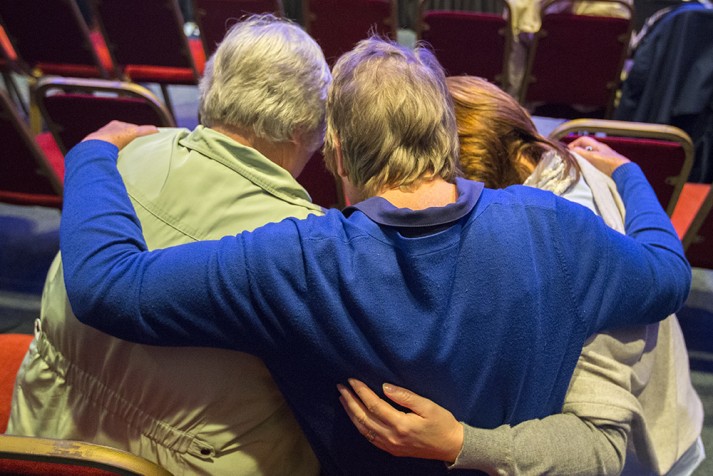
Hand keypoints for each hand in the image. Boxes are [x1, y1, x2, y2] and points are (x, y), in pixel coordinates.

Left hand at [82, 120, 158, 149]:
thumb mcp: (134, 132)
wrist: (98, 146)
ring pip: (113, 144)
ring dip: (119, 148)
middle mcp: (107, 130)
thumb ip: (146, 130)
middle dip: (127, 140)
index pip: (129, 128)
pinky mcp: (97, 149)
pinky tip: (116, 159)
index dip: (137, 132)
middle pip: (121, 135)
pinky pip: (108, 151)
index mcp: (116, 124)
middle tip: (135, 147)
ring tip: (126, 154)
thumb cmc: (115, 137)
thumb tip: (157, 130)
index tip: (142, 139)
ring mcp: (101, 140)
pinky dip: (112, 154)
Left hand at [337, 378, 463, 462]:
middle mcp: (392, 437)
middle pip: (363, 417)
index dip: (361, 391)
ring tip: (343, 399)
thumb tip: (384, 386)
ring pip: (363, 429)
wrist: (452, 446)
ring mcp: (390, 446)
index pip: (374, 405)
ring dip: (351, 413)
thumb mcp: (427, 405)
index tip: (352, 379)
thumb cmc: (442, 423)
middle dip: (350, 400)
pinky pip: (369, 437)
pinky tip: (355, 416)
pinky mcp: (392, 450)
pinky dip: (359, 425)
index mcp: (401, 424)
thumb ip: (405, 396)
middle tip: (341, 387)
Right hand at [568, 136, 629, 176]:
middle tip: (571, 157)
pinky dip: (588, 163)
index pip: (583, 140)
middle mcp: (601, 149)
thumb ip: (582, 153)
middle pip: (586, 147)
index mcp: (598, 145)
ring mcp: (603, 157)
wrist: (623, 171)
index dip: (574, 144)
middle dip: (577, 151)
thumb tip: (572, 150)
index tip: (568, 151)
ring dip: (582, 157)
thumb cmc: (610, 163)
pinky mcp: (605, 164)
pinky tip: (586, 168)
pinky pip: (593, 161)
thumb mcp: (593, 157)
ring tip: (578, 163)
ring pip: (589, 154)